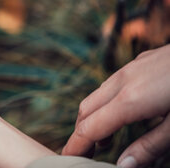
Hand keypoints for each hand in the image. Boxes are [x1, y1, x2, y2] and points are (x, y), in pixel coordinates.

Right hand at [63, 45, 169, 167]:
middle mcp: (123, 81)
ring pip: (98, 94)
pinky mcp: (141, 61)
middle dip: (80, 133)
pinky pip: (112, 84)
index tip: (67, 159)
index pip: (90, 128)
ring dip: (92, 117)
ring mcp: (131, 68)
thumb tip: (122, 165)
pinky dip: (106, 102)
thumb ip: (150, 146)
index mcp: (130, 101)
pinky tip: (122, 112)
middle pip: (86, 110)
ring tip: (103, 140)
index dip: (76, 146)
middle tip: (83, 154)